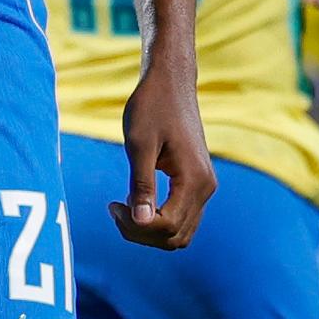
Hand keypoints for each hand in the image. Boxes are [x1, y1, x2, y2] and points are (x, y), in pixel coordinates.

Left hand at [113, 67, 217, 250]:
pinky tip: (136, 199)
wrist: (171, 82)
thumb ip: (141, 184)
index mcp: (194, 179)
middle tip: (114, 208)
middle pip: (175, 236)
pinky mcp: (197, 182)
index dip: (135, 226)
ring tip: (124, 206)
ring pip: (180, 232)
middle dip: (141, 232)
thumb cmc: (152, 106)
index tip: (112, 205)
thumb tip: (141, 222)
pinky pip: (181, 217)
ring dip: (150, 230)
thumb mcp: (139, 144)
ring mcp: (205, 186)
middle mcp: (206, 187)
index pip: (167, 226)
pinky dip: (159, 219)